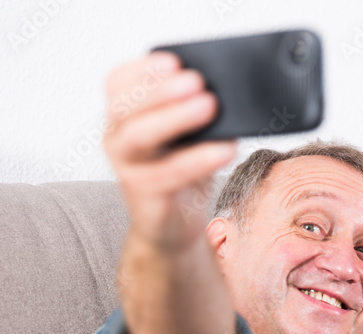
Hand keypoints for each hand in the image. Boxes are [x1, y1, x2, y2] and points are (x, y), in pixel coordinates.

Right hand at [104, 52, 236, 247]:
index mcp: (124, 117)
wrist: (173, 226)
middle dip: (161, 90)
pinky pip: (169, 173)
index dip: (142, 70)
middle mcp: (118, 139)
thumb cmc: (182, 174)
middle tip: (197, 82)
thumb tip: (227, 93)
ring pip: (140, 136)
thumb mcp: (187, 138)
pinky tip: (225, 150)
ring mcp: (128, 168)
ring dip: (176, 118)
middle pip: (125, 107)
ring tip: (209, 106)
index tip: (173, 60)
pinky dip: (199, 159)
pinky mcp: (145, 195)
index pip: (117, 83)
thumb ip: (194, 114)